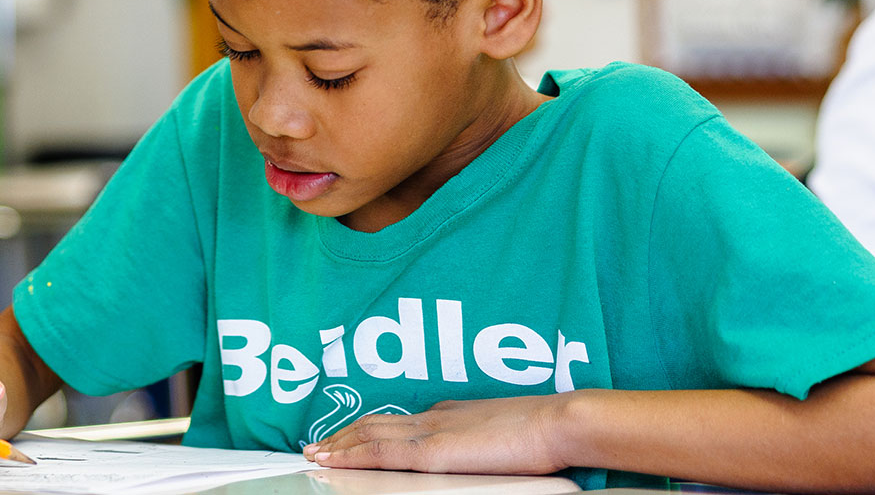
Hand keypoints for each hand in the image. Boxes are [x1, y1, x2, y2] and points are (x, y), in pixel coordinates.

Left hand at [307, 393, 579, 475]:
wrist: (559, 423)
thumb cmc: (545, 432)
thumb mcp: (503, 434)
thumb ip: (478, 440)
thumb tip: (470, 450)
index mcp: (451, 413)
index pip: (399, 421)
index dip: (369, 428)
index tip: (351, 434)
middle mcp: (434, 417)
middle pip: (376, 424)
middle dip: (344, 434)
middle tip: (318, 444)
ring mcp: (430, 432)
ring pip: (369, 435)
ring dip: (338, 444)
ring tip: (315, 453)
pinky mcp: (432, 451)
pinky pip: (379, 453)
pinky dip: (350, 455)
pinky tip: (332, 460)